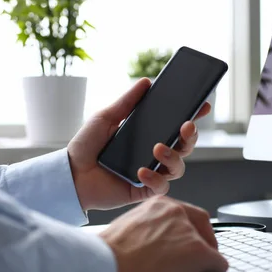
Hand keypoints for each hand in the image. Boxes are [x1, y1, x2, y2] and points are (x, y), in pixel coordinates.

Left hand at [68, 78, 210, 210]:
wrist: (69, 174)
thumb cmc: (86, 146)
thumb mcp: (105, 118)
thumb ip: (126, 102)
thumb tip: (147, 82)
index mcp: (147, 135)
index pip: (175, 125)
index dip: (192, 116)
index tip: (202, 105)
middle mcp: (152, 154)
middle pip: (184, 146)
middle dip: (191, 136)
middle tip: (185, 126)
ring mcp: (150, 172)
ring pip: (178, 167)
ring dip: (173, 157)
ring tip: (157, 149)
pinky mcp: (143, 190)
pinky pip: (161, 187)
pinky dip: (155, 178)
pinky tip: (142, 171)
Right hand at [100, 196, 227, 271]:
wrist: (105, 266)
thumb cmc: (110, 255)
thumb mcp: (132, 229)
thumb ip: (152, 230)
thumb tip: (162, 247)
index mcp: (160, 204)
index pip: (189, 216)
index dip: (189, 237)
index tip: (180, 252)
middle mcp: (177, 211)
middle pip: (205, 229)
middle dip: (201, 248)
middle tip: (187, 266)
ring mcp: (189, 231)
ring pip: (211, 250)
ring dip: (199, 265)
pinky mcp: (198, 252)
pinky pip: (219, 266)